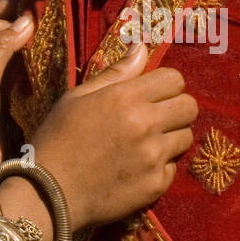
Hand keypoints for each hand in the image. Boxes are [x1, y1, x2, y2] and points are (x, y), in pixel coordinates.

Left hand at [0, 0, 33, 203]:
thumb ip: (0, 49)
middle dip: (6, 17)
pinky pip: (8, 71)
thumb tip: (25, 19)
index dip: (8, 15)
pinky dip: (21, 60)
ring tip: (41, 29)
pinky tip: (39, 59)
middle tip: (36, 10)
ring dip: (15, 38)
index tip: (37, 10)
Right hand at [24, 43, 197, 230]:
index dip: (165, 84)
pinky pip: (174, 167)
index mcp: (125, 97)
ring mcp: (153, 157)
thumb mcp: (78, 97)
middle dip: (176, 107)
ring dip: (171, 136)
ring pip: (186, 137)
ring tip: (145, 143)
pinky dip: (161, 165)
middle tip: (156, 116)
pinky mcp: (156, 185)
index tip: (152, 93)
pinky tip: (137, 166)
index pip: (174, 79)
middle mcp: (145, 124)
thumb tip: (141, 47)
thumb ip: (115, 72)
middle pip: (190, 106)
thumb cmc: (58, 138)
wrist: (49, 193)